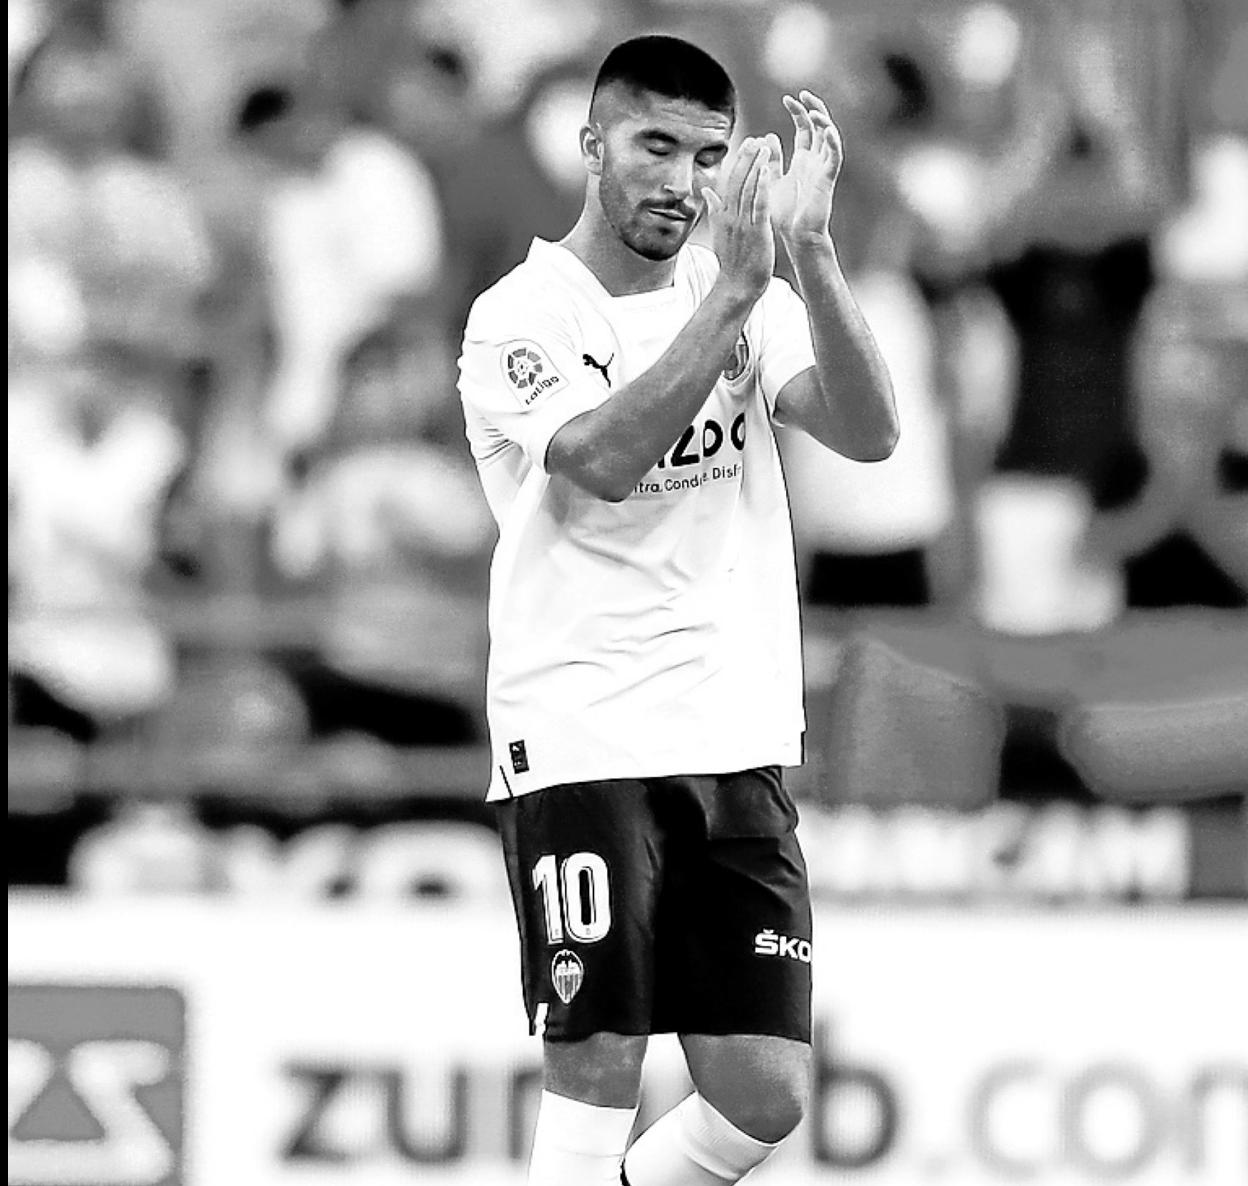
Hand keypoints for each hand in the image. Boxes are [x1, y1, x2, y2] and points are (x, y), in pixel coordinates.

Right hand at [703, 136, 773, 301]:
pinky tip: (767, 169)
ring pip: (748, 188)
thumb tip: (706, 191)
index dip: (740, 162)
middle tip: (757, 139)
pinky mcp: (756, 231)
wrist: (736, 286)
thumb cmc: (732, 263)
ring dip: (756, 165)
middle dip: (747, 158)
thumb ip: (714, 210)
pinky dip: (761, 186)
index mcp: (723, 215)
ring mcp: (743, 223)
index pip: (730, 182)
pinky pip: (758, 204)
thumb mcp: (720, 234)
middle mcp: (731, 216)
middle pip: (738, 180)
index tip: (749, 144)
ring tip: (766, 146)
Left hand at [765, 90, 842, 246]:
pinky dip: (833, 142)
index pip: (805, 128)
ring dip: (824, 122)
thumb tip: (766, 137)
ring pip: (830, 137)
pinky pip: (835, 157)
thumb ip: (771, 160)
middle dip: (813, 109)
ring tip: (813, 109)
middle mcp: (815, 161)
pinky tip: (827, 130)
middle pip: (820, 127)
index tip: (787, 98)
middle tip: (802, 94)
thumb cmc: (784, 214)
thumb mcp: (772, 180)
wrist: (796, 237)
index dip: (799, 112)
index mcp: (802, 160)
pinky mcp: (827, 179)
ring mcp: (823, 169)